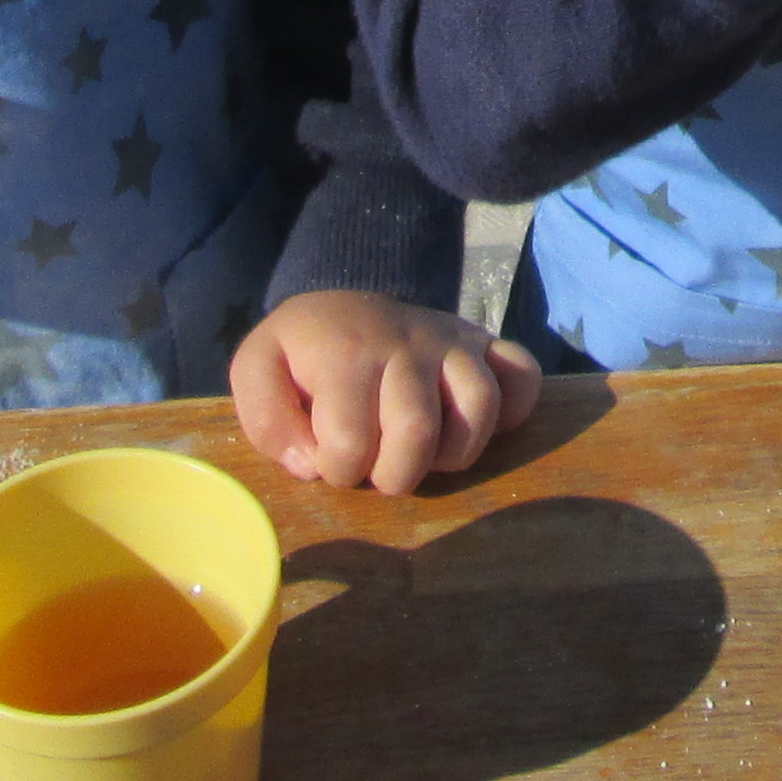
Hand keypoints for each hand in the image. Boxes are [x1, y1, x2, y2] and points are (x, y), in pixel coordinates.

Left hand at [231, 291, 542, 494]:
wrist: (344, 305)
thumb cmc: (304, 353)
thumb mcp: (258, 370)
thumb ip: (266, 421)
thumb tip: (309, 464)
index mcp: (346, 353)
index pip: (350, 444)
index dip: (336, 469)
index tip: (327, 459)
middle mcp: (408, 343)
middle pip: (418, 434)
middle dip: (393, 475)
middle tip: (377, 466)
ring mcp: (453, 342)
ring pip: (481, 408)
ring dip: (452, 453)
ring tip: (424, 453)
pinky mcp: (486, 345)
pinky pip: (523, 377)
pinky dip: (512, 411)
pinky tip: (471, 424)